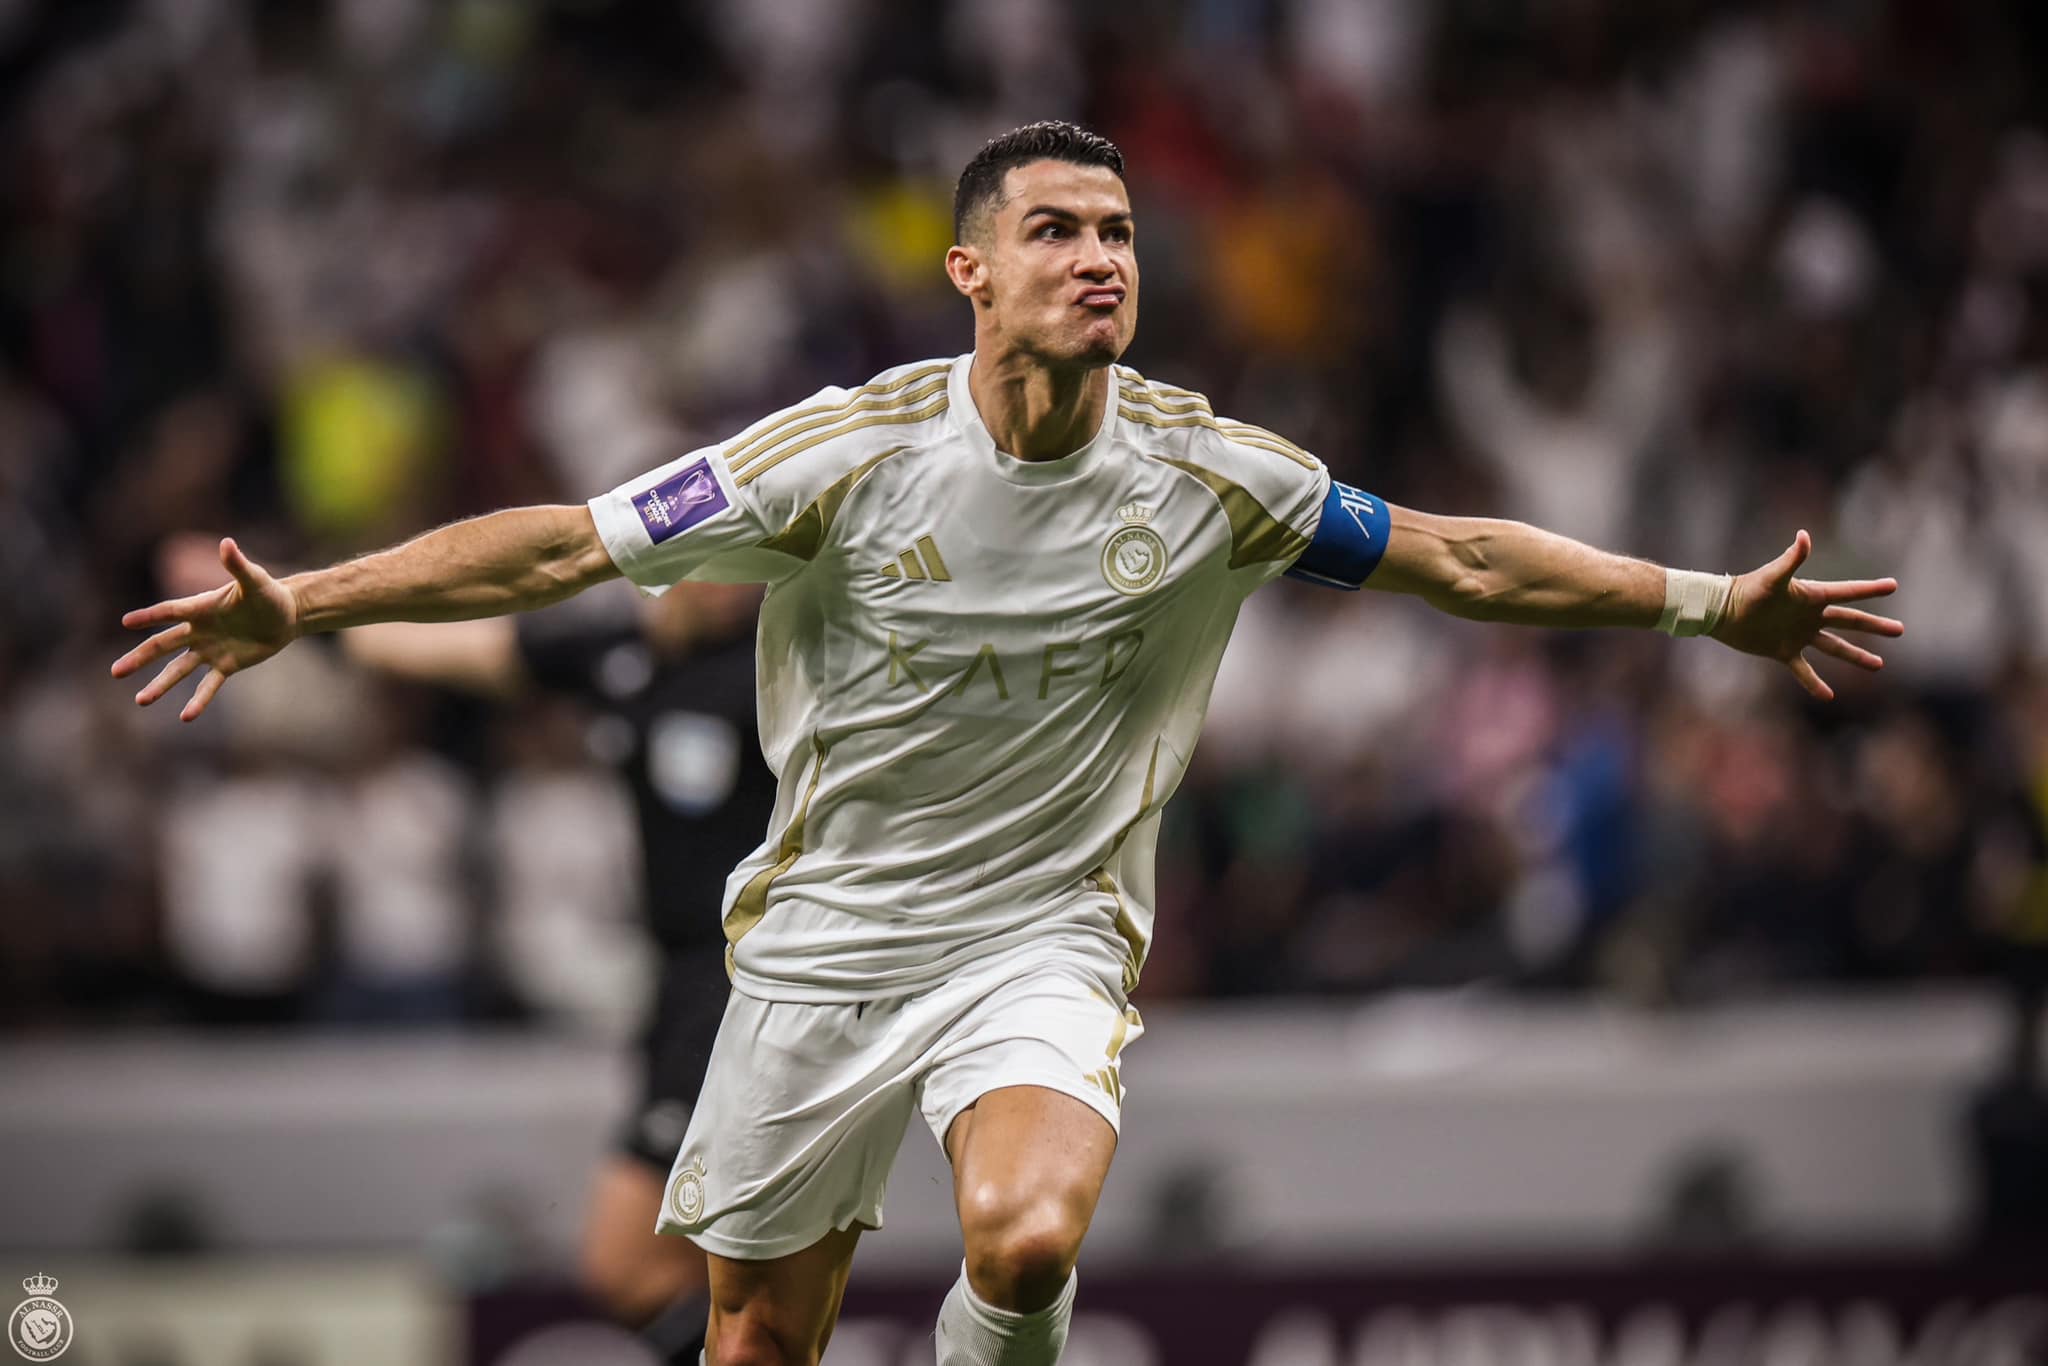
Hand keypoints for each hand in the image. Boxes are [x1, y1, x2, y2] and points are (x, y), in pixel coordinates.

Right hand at [112, 537, 300, 720]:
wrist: (286, 614)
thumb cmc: (269, 593)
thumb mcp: (255, 580)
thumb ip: (238, 565)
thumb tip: (227, 543)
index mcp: (200, 608)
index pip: (169, 613)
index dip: (149, 617)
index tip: (125, 622)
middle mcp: (199, 630)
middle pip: (163, 646)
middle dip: (139, 658)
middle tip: (115, 672)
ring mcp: (210, 649)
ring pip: (179, 669)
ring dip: (160, 684)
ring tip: (141, 700)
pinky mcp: (226, 664)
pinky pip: (209, 685)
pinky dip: (199, 700)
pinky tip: (186, 716)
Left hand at [1710, 530, 1901, 700]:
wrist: (1721, 611)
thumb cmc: (1746, 590)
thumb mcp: (1772, 577)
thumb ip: (1791, 559)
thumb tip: (1804, 536)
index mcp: (1812, 596)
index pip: (1847, 592)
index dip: (1870, 589)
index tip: (1893, 585)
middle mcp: (1810, 616)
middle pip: (1849, 621)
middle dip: (1874, 626)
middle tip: (1899, 630)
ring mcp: (1799, 634)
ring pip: (1834, 647)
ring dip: (1856, 655)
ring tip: (1879, 665)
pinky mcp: (1783, 651)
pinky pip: (1803, 670)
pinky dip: (1814, 683)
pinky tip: (1828, 696)